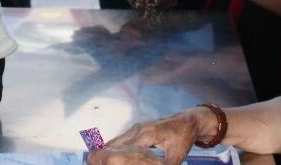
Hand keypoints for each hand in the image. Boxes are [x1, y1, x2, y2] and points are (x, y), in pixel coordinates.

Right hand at [90, 107, 214, 164]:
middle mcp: (138, 129)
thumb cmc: (183, 137)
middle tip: (92, 162)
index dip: (110, 155)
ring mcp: (137, 128)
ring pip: (117, 140)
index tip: (99, 160)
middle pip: (115, 143)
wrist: (188, 120)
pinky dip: (113, 147)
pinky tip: (107, 154)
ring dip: (107, 150)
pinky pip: (122, 139)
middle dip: (103, 153)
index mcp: (146, 134)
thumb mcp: (176, 156)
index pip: (123, 147)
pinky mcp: (138, 129)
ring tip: (95, 160)